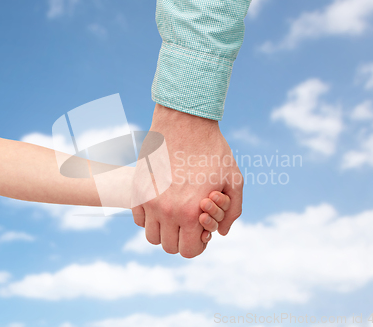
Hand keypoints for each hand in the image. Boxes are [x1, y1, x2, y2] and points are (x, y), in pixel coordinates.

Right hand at [132, 104, 242, 257]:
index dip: (197, 246)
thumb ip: (232, 210)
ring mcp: (150, 200)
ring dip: (164, 231)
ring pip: (151, 236)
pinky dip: (149, 217)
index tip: (200, 233)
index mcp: (192, 212)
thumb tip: (221, 233)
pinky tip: (162, 203)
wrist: (185, 121)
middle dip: (181, 239)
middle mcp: (168, 210)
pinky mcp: (139, 188)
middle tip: (189, 223)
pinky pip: (139, 218)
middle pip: (168, 247)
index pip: (188, 251)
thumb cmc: (213, 149)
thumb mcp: (234, 179)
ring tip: (175, 215)